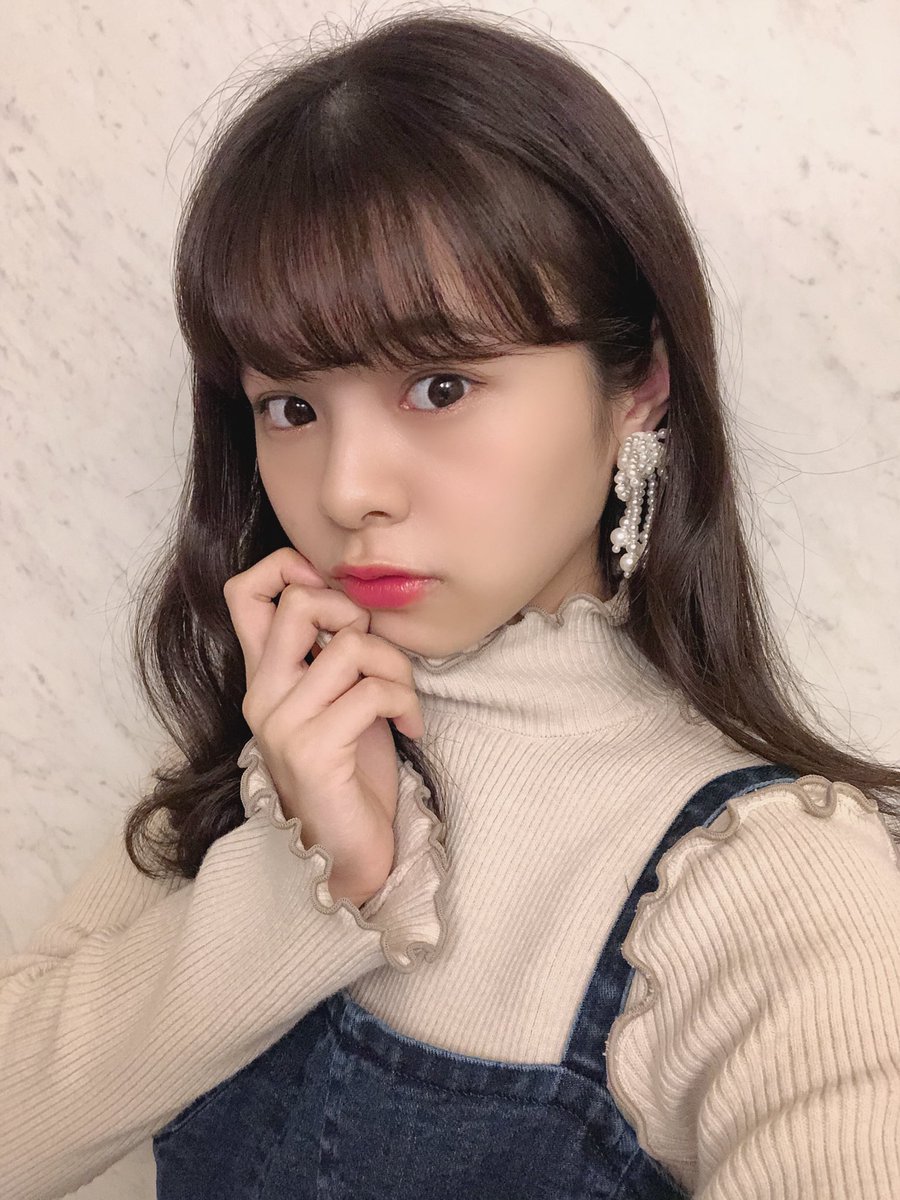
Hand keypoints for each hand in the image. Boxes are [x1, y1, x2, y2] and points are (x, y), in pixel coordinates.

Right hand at [223, 547, 424, 905]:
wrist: (350, 853)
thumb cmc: (352, 773)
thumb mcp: (339, 700)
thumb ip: (330, 654)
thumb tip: (353, 600)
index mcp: (263, 678)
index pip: (243, 592)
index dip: (288, 568)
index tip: (337, 594)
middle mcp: (261, 696)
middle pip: (297, 602)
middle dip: (354, 612)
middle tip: (376, 652)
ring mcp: (283, 724)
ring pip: (349, 645)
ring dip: (395, 666)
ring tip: (404, 698)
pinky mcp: (314, 751)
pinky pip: (373, 691)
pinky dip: (406, 703)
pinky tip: (410, 727)